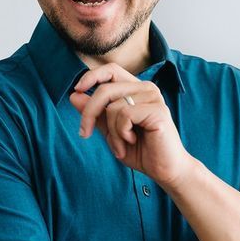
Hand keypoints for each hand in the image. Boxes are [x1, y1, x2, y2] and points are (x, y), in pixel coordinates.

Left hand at [69, 62, 191, 186]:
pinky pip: (124, 116)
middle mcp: (146, 88)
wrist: (165, 170)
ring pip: (113, 106)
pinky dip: (121, 133)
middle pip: (105, 89)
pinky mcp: (157, 110)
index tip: (76, 91)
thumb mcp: (111, 131)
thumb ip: (96, 113)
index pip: (110, 70)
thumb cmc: (141, 150)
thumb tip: (74, 95)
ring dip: (111, 131)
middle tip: (85, 133)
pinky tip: (131, 142)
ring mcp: (153, 98)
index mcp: (136, 89)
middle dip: (89, 113)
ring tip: (122, 144)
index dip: (91, 77)